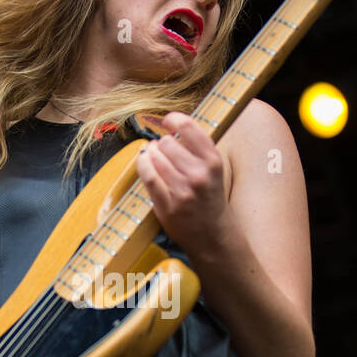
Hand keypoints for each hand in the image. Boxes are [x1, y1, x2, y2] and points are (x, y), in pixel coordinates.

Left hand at [134, 112, 231, 255]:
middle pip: (167, 143)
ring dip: (151, 154)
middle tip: (163, 151)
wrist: (213, 236)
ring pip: (155, 157)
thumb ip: (196, 150)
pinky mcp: (167, 204)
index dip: (173, 120)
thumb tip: (168, 128)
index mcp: (213, 161)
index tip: (167, 121)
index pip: (189, 127)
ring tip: (154, 158)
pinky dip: (142, 164)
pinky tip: (144, 162)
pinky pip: (148, 175)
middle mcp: (199, 174)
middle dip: (162, 144)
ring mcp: (183, 190)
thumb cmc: (210, 199)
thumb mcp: (214, 170)